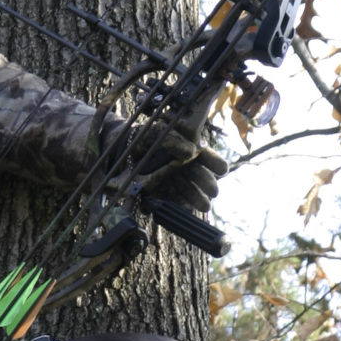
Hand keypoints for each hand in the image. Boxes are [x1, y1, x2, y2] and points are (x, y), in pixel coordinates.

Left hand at [105, 119, 227, 213]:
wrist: (119, 150)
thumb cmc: (142, 137)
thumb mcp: (159, 132)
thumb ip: (174, 140)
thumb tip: (191, 151)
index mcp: (188, 151)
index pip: (207, 157)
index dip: (215, 163)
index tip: (221, 170)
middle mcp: (184, 168)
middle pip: (201, 178)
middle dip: (207, 184)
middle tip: (212, 191)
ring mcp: (173, 181)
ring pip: (190, 192)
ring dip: (197, 199)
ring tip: (203, 205)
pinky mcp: (161, 193)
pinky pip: (173, 201)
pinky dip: (180, 206)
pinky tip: (186, 208)